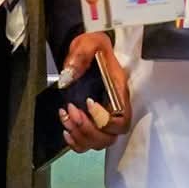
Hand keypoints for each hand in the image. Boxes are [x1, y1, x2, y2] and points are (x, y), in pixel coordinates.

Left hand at [58, 32, 130, 152]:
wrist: (89, 48)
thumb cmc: (93, 46)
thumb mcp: (89, 43)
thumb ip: (81, 55)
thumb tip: (70, 74)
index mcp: (118, 91)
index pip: (122, 119)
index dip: (105, 120)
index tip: (88, 103)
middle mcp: (115, 108)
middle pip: (110, 137)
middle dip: (88, 129)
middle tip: (71, 110)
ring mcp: (103, 117)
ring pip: (99, 143)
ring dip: (80, 135)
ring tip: (65, 117)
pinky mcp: (91, 121)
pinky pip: (88, 144)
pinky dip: (77, 143)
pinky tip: (66, 130)